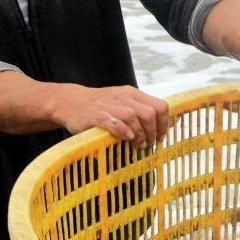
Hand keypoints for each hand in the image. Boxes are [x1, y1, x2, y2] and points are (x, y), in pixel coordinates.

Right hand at [50, 84, 169, 147]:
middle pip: (149, 113)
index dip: (164, 124)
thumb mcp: (123, 104)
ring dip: (139, 134)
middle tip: (148, 144)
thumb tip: (168, 126)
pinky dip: (123, 131)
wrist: (70, 102)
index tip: (160, 137)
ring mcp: (108, 104)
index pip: (160, 106)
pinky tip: (126, 138)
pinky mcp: (95, 114)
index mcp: (132, 94)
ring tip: (138, 145)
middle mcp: (123, 96)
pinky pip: (114, 122)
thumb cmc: (101, 108)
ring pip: (133, 116)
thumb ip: (141, 112)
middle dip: (153, 132)